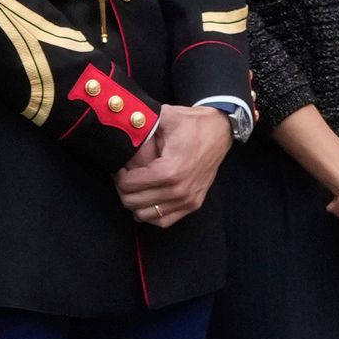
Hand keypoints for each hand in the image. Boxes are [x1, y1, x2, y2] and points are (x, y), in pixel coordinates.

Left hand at [116, 103, 234, 227]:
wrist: (220, 130)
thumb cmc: (191, 123)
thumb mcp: (164, 117)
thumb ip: (140, 126)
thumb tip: (119, 132)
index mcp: (170, 170)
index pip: (128, 185)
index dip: (118, 174)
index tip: (121, 166)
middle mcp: (179, 190)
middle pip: (133, 202)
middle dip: (123, 189)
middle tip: (124, 176)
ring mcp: (187, 199)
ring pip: (145, 215)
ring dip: (135, 202)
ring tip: (135, 187)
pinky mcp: (194, 204)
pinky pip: (164, 220)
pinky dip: (151, 213)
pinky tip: (147, 200)